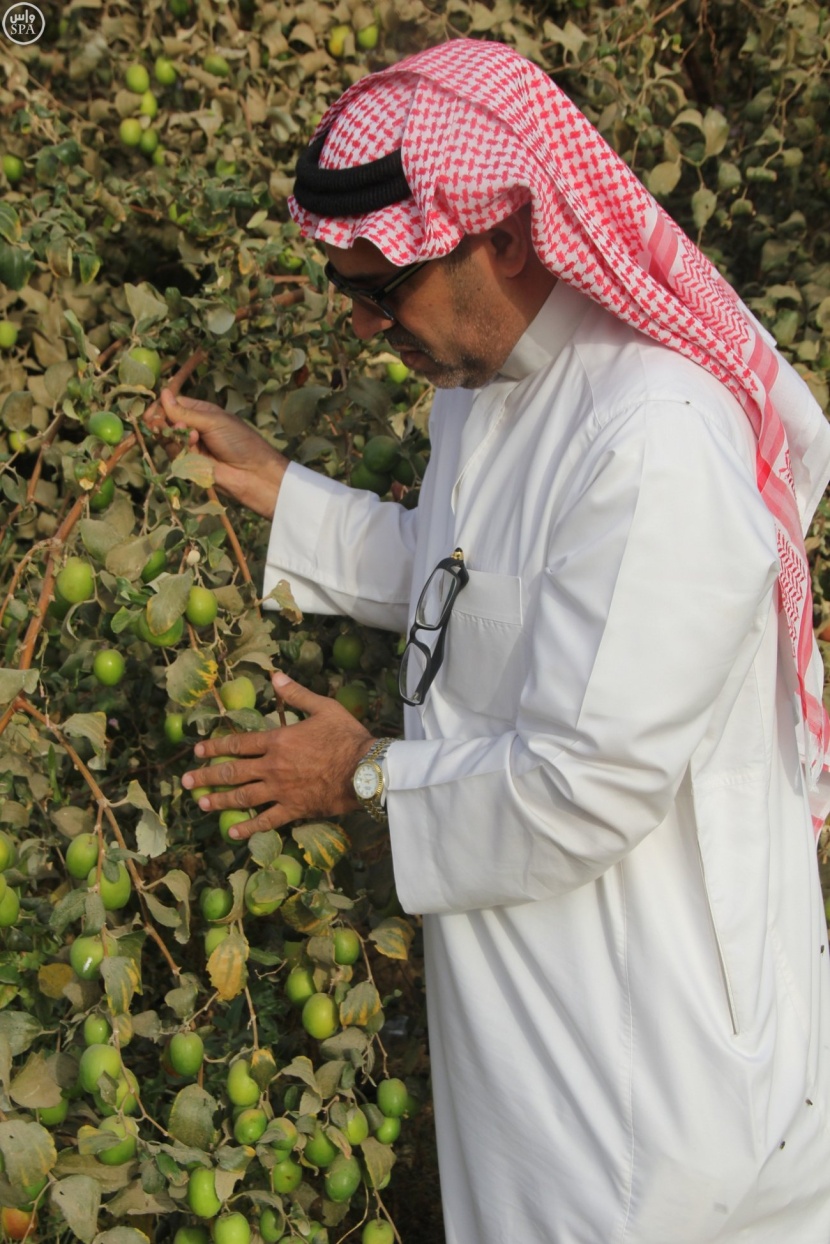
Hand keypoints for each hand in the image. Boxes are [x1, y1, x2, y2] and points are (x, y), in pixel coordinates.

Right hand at [151, 390, 287, 517]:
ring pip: (167, 439)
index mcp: (200, 411)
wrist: (253, 473)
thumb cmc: (239, 441)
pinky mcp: (189, 464)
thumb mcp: (213, 421)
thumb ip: (185, 411)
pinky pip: (174, 455)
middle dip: (162, 422)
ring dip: (174, 435)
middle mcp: (193, 427)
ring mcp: (190, 446)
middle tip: (165, 424)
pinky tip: (194, 447)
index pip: (172, 404)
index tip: (152, 413)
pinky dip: (180, 449)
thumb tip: (162, 393)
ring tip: (192, 436)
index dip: (161, 407)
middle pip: (165, 421)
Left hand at [181, 672, 374, 837]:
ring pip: (243, 797)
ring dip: (220, 800)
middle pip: (233, 772)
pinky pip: (266, 820)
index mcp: (278, 740)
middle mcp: (273, 767)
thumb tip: (275, 676)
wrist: (366, 769)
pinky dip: (248, 827)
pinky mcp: (293, 809)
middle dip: (207, 776)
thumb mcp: (323, 707)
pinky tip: (233, 832)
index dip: (215, 747)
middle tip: (186, 782)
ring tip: (201, 804)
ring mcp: (281, 790)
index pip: (239, 744)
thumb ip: (296, 694)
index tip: (198, 751)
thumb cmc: (346, 736)